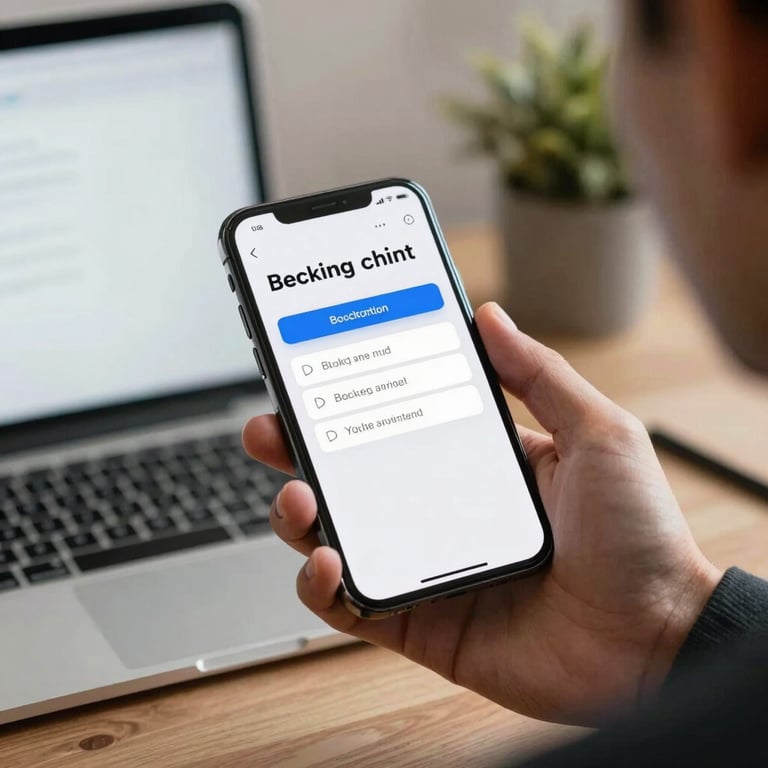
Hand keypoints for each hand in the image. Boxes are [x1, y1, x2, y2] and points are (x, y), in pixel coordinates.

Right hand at [243, 303, 721, 725]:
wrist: (656, 640)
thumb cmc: (637, 535)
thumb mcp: (596, 434)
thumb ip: (538, 374)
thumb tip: (488, 315)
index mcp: (475, 462)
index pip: (396, 422)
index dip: (351, 398)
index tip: (316, 369)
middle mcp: (441, 510)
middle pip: (351, 476)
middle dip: (300, 450)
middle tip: (272, 427)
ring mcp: (425, 566)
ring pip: (336, 536)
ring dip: (299, 515)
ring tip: (299, 494)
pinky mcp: (419, 621)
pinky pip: (350, 604)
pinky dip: (322, 586)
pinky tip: (327, 560)